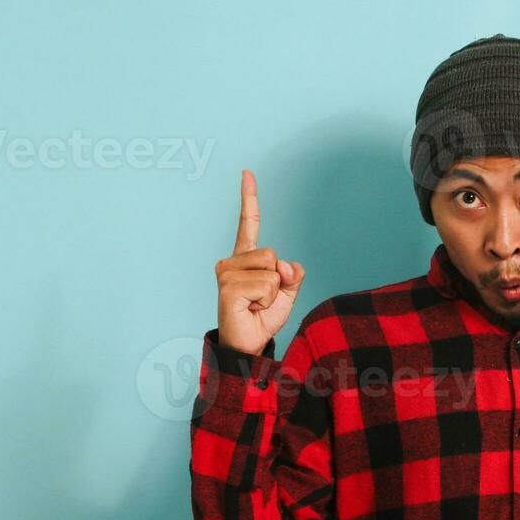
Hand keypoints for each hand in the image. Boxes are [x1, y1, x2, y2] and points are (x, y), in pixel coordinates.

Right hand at [215, 168, 305, 354]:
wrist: (248, 345)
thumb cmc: (262, 318)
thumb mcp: (286, 293)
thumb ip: (292, 274)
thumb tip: (285, 264)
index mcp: (245, 258)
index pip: (247, 224)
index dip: (249, 198)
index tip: (247, 173)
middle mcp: (231, 262)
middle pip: (272, 253)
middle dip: (278, 279)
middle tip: (262, 299)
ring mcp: (226, 273)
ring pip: (271, 270)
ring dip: (273, 293)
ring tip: (255, 304)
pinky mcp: (228, 287)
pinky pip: (266, 285)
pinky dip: (267, 300)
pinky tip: (250, 308)